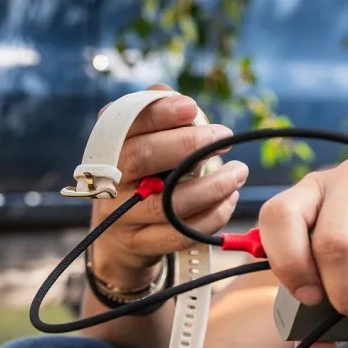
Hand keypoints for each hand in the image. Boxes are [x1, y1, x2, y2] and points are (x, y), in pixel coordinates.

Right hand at [89, 84, 247, 289]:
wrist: (120, 236)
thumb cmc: (143, 177)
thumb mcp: (144, 143)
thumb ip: (158, 115)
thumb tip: (183, 102)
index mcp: (109, 146)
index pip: (126, 122)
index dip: (159, 112)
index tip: (192, 108)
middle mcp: (109, 179)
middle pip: (143, 156)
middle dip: (189, 143)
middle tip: (225, 137)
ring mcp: (122, 215)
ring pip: (168, 202)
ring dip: (213, 185)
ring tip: (238, 172)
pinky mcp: (142, 244)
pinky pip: (181, 233)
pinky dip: (213, 216)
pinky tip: (229, 199)